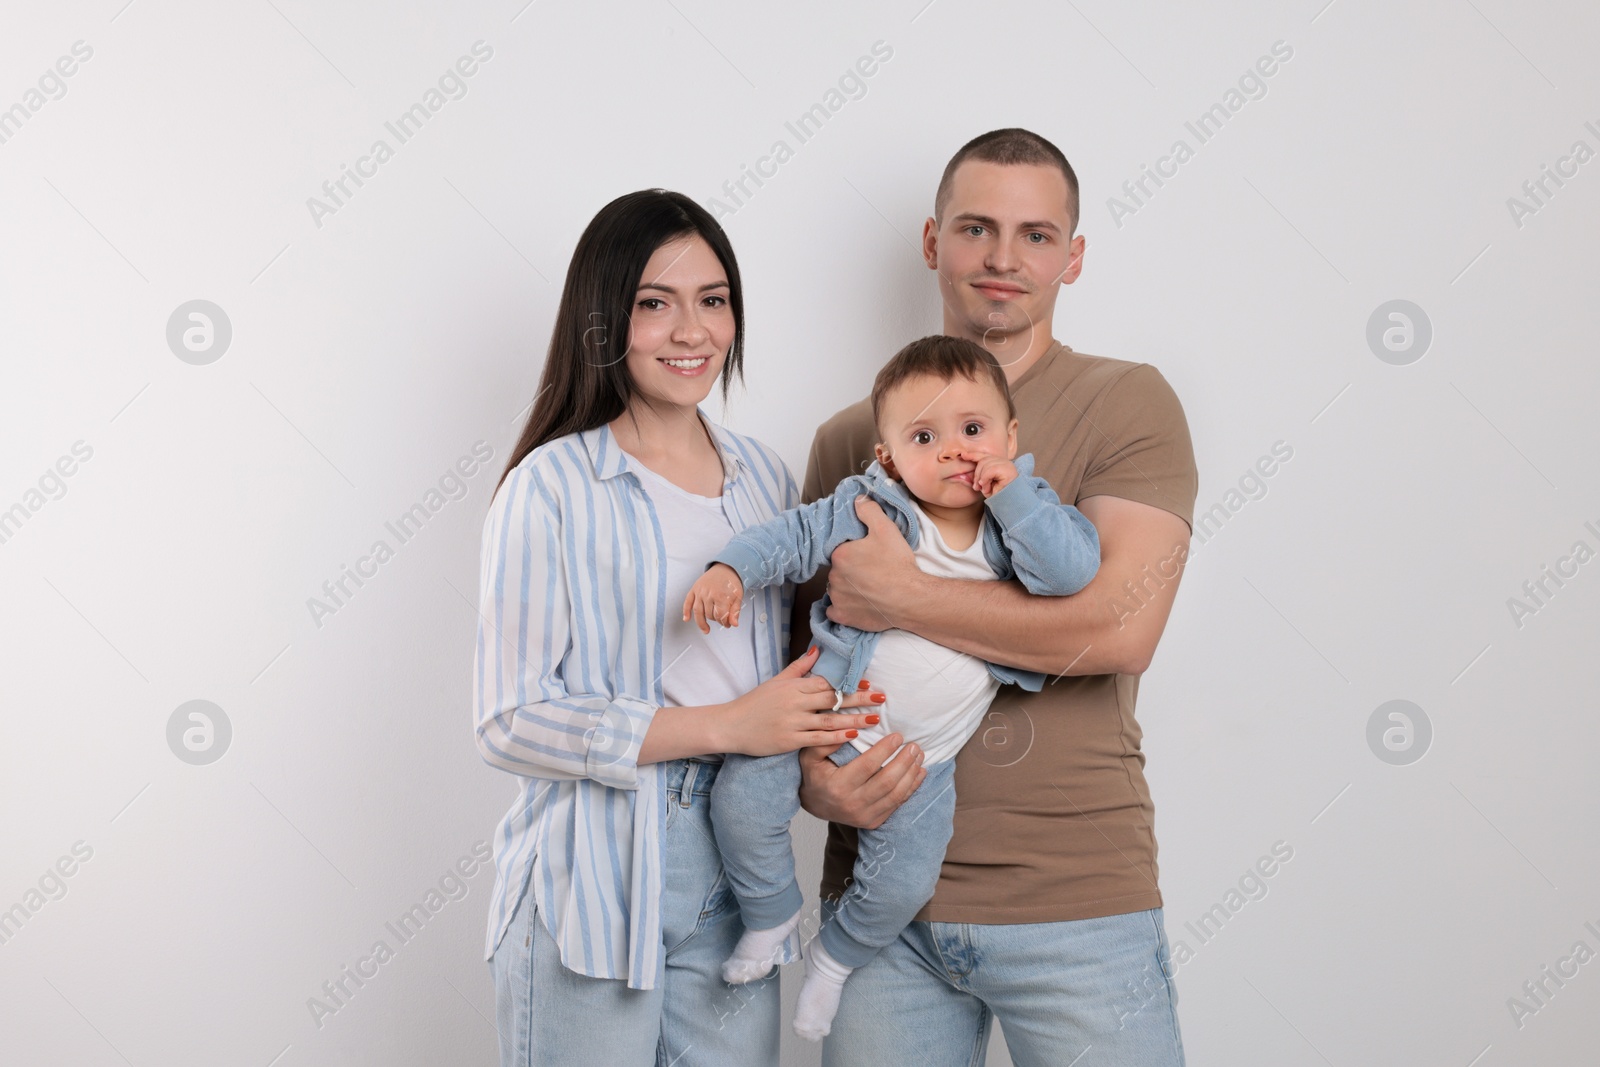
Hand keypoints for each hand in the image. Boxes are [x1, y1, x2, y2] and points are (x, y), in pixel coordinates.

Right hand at [684, 563, 743, 633]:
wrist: (725, 567)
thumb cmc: (732, 581)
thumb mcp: (738, 596)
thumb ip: (735, 611)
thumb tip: (734, 624)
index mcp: (720, 596)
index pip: (720, 616)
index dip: (724, 622)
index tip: (727, 624)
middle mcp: (708, 594)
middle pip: (710, 615)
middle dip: (716, 620)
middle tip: (722, 622)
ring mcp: (700, 592)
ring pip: (698, 611)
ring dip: (701, 623)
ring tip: (706, 630)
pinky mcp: (694, 589)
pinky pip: (687, 602)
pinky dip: (686, 611)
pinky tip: (686, 619)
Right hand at [718, 647, 886, 756]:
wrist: (731, 725)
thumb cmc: (754, 703)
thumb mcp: (776, 681)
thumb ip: (799, 667)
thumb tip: (818, 649)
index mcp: (793, 686)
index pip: (826, 682)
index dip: (849, 683)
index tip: (869, 683)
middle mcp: (795, 702)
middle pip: (833, 699)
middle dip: (859, 699)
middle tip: (882, 698)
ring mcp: (792, 722)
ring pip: (829, 720)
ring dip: (854, 720)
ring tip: (875, 720)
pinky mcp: (789, 740)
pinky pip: (817, 739)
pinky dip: (836, 737)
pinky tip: (853, 737)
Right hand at [798, 732, 926, 829]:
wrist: (815, 805)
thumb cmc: (815, 774)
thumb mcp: (811, 755)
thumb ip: (827, 741)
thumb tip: (853, 729)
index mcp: (838, 786)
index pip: (868, 766)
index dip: (885, 750)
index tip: (898, 736)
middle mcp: (852, 804)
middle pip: (886, 782)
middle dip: (904, 762)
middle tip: (914, 745)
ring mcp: (864, 816)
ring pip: (896, 795)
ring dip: (911, 774)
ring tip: (919, 755)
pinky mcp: (874, 822)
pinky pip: (897, 804)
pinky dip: (912, 787)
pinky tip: (919, 772)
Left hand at [824, 498, 920, 632]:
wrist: (909, 598)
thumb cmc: (897, 564)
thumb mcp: (886, 529)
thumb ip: (869, 511)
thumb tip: (857, 500)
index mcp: (840, 555)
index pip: (841, 551)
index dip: (854, 553)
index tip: (868, 557)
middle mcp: (833, 577)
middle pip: (838, 571)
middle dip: (850, 571)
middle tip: (871, 573)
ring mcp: (837, 598)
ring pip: (837, 590)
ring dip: (847, 589)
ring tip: (868, 590)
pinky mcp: (843, 616)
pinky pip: (836, 611)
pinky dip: (844, 608)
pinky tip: (857, 605)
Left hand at [957, 450, 1017, 496]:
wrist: (1010, 503)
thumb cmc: (999, 495)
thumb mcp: (986, 484)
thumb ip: (979, 477)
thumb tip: (971, 473)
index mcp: (998, 463)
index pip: (984, 455)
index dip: (973, 455)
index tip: (963, 455)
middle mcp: (1003, 461)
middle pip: (983, 460)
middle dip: (977, 473)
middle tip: (976, 487)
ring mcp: (1006, 464)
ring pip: (985, 465)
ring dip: (982, 479)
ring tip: (985, 489)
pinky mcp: (1007, 469)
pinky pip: (990, 471)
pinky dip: (985, 479)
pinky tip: (986, 487)